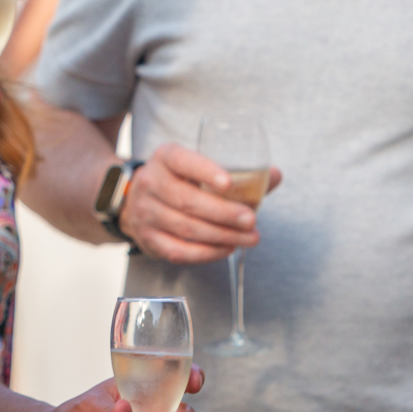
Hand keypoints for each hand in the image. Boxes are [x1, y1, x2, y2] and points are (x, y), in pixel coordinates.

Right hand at [120, 143, 285, 263]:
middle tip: (251, 220)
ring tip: (249, 238)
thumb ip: (238, 172)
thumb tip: (273, 175)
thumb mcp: (199, 168)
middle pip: (187, 200)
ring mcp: (145, 212)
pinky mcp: (148, 238)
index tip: (228, 183)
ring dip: (222, 236)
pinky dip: (207, 253)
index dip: (204, 171)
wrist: (139, 202)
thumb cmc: (180, 182)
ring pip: (186, 228)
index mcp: (165, 158)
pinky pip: (179, 250)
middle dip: (223, 213)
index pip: (182, 161)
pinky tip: (227, 248)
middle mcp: (150, 183)